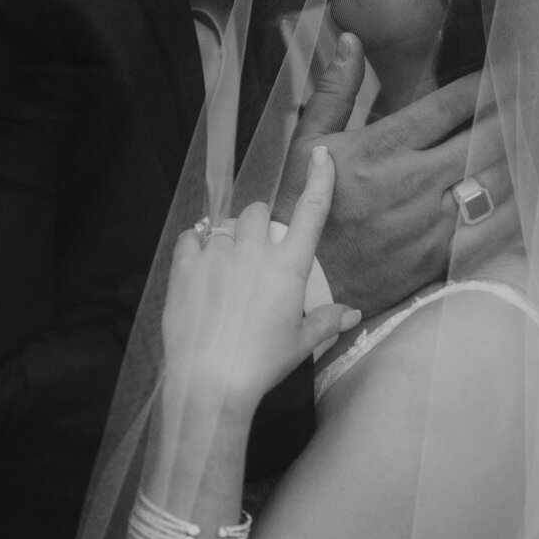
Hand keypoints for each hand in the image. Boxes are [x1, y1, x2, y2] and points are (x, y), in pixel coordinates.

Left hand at [163, 150, 359, 416]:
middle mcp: (254, 250)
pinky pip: (191, 237)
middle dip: (261, 225)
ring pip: (226, 224)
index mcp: (288, 266)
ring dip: (231, 236)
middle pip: (259, 213)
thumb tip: (353, 313)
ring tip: (228, 265)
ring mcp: (217, 255)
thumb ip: (327, 321)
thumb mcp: (300, 344)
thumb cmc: (261, 363)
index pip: (310, 211)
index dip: (319, 179)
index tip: (321, 155)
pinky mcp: (185, 266)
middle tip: (257, 253)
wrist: (209, 382)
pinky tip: (199, 261)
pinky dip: (197, 243)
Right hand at [274, 34, 511, 316]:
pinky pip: (495, 228)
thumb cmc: (305, 208)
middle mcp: (412, 182)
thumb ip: (336, 90)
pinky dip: (518, 205)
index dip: (484, 85)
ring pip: (496, 181)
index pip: (448, 106)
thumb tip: (350, 40)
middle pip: (484, 139)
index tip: (507, 72)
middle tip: (537, 97)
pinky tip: (532, 188)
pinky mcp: (443, 257)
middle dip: (514, 114)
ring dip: (522, 155)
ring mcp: (432, 222)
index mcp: (381, 149)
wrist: (306, 283)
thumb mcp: (308, 143)